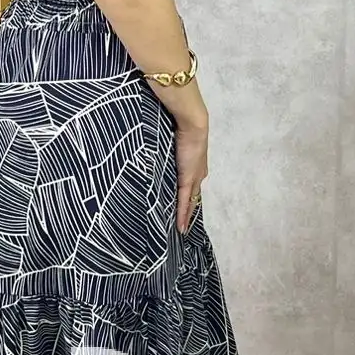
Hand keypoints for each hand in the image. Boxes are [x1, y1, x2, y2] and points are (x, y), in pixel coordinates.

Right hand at [175, 116, 208, 234]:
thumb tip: (156, 148)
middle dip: (189, 212)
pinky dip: (182, 215)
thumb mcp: (173, 142)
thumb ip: (168, 150)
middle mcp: (198, 174)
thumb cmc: (181, 127)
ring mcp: (194, 178)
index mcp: (196, 165)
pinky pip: (184, 202)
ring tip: (180, 231)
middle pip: (194, 198)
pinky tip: (180, 228)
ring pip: (190, 203)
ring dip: (185, 217)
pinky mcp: (187, 180)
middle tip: (182, 226)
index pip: (192, 187)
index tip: (185, 210)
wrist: (191, 123)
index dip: (189, 199)